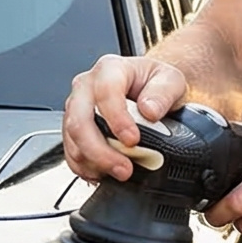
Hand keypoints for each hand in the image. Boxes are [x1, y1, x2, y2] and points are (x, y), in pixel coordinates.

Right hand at [64, 53, 188, 181]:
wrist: (147, 90)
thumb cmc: (154, 83)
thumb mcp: (170, 81)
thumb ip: (163, 93)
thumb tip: (149, 110)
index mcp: (110, 69)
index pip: (105, 92)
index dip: (117, 120)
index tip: (133, 140)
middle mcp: (87, 87)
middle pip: (79, 121)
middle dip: (100, 151)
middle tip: (124, 168)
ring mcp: (76, 109)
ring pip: (72, 140)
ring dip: (95, 162)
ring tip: (120, 172)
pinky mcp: (74, 130)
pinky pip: (71, 153)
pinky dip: (86, 168)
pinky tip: (105, 173)